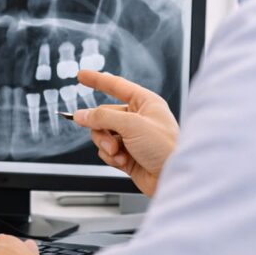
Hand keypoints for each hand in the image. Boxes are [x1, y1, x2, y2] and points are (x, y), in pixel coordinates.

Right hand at [73, 69, 178, 196]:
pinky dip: (111, 157)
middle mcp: (138, 119)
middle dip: (103, 129)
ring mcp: (132, 138)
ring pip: (102, 134)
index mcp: (145, 103)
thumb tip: (81, 115)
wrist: (174, 178)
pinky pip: (106, 151)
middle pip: (104, 115)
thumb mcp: (132, 125)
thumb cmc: (166, 148)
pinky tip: (124, 162)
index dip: (97, 80)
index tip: (81, 76)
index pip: (116, 86)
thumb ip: (102, 118)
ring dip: (106, 145)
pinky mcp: (127, 155)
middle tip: (109, 140)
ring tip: (118, 153)